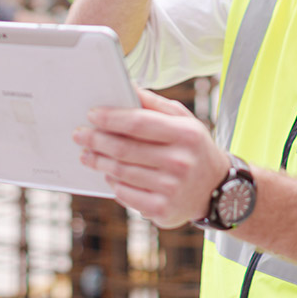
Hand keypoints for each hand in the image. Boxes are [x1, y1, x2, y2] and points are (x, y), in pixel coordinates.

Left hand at [74, 89, 228, 228]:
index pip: (139, 123)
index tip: (92, 114)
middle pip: (125, 149)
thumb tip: (127, 87)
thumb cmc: (193, 148)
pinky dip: (112, 182)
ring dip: (98, 161)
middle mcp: (180, 162)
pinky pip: (125, 194)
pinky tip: (108, 174)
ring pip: (121, 172)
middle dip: (97, 140)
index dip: (111, 118)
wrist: (217, 189)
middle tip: (80, 135)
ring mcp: (171, 189)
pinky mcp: (162, 210)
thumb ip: (155, 104)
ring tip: (87, 153)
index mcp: (186, 134)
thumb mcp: (184, 120)